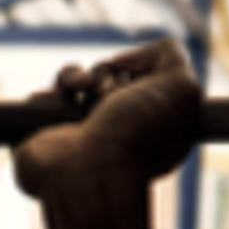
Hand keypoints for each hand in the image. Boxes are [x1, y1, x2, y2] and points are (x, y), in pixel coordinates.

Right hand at [14, 41, 206, 203]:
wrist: (88, 173)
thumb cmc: (137, 134)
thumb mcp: (182, 88)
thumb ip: (172, 56)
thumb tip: (122, 60)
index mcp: (154, 125)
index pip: (149, 78)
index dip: (145, 72)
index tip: (144, 85)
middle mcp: (118, 130)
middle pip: (111, 75)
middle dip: (110, 74)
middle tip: (110, 95)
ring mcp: (81, 133)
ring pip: (77, 80)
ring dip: (81, 77)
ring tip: (84, 92)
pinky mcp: (47, 134)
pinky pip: (46, 96)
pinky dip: (55, 93)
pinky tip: (63, 103)